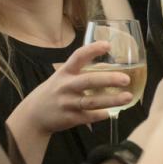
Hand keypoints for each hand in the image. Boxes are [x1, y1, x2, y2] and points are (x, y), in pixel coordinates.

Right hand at [11, 41, 132, 134]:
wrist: (34, 115)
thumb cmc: (54, 91)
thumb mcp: (63, 77)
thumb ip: (82, 70)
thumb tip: (110, 64)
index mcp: (65, 72)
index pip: (78, 57)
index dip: (92, 50)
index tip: (108, 45)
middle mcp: (66, 86)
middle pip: (88, 81)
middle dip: (108, 79)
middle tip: (126, 79)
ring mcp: (67, 103)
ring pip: (91, 101)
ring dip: (111, 100)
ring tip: (128, 97)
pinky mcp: (70, 118)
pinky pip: (88, 116)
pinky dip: (101, 115)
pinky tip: (111, 112)